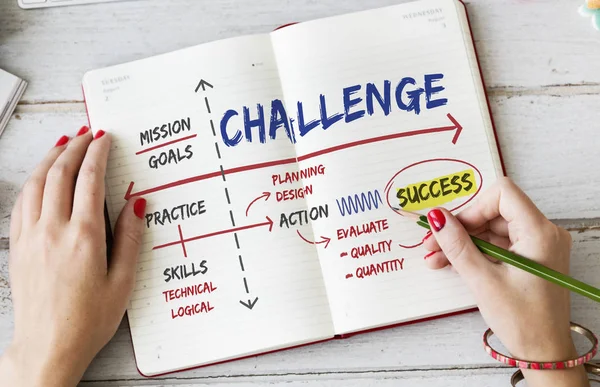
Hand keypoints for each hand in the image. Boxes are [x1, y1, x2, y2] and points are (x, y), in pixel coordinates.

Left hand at [0, 127, 145, 386]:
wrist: (47, 347)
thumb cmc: (88, 320)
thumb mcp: (123, 282)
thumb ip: (131, 239)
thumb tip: (137, 204)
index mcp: (85, 237)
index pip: (89, 180)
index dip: (97, 153)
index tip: (104, 138)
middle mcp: (54, 230)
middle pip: (60, 173)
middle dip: (74, 147)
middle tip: (86, 133)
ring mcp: (31, 237)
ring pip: (36, 183)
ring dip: (51, 158)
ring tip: (63, 144)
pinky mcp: (19, 247)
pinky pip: (22, 202)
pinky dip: (33, 181)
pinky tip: (40, 177)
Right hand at [423, 177, 588, 386]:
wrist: (544, 353)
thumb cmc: (523, 321)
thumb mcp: (483, 281)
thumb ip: (458, 245)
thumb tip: (437, 217)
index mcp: (539, 233)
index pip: (503, 194)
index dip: (473, 207)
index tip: (451, 227)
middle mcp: (543, 233)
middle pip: (494, 211)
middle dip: (461, 227)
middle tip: (433, 243)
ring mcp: (538, 245)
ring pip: (492, 229)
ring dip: (463, 241)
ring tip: (437, 258)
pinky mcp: (530, 257)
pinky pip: (498, 244)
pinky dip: (476, 251)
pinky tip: (452, 262)